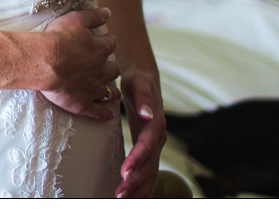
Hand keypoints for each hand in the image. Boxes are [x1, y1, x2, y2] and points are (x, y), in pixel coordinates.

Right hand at [37, 7, 119, 121]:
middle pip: (113, 70)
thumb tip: (108, 12)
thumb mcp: (75, 19)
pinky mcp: (83, 104)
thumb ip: (93, 15)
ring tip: (112, 91)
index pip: (110, 44)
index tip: (105, 43)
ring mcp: (93, 89)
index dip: (107, 43)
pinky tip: (107, 115)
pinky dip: (104, 114)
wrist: (44, 61)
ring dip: (112, 91)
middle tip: (107, 67)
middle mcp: (101, 70)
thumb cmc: (57, 38)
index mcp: (100, 49)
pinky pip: (98, 112)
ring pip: (110, 92)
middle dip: (112, 68)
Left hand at [114, 67, 165, 197]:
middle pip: (149, 164)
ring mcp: (155, 146)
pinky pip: (149, 172)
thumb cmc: (139, 82)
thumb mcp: (139, 83)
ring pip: (150, 172)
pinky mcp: (149, 150)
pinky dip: (143, 186)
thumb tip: (148, 113)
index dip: (137, 159)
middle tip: (120, 192)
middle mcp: (158, 138)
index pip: (147, 145)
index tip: (125, 171)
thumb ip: (144, 97)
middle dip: (136, 180)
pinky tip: (133, 197)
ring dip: (138, 187)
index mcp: (156, 124)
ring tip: (121, 197)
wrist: (145, 81)